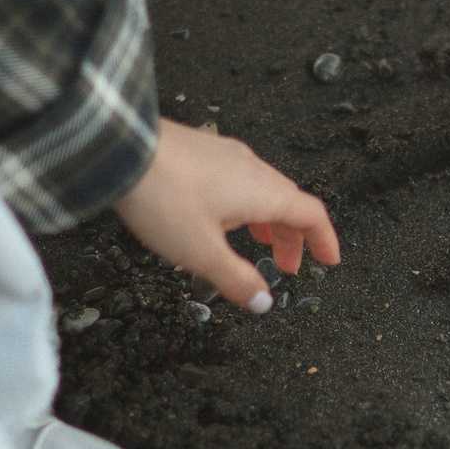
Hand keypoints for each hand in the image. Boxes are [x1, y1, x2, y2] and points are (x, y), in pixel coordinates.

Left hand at [113, 119, 340, 311]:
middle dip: (293, 237)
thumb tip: (261, 301)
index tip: (328, 259)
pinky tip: (220, 217)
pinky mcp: (203, 151)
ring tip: (256, 243)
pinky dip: (244, 205)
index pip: (312, 215)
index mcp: (263, 192)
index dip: (324, 240)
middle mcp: (251, 168)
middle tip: (287, 264)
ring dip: (267, 220)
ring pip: (262, 190)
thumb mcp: (201, 252)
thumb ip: (236, 279)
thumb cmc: (161, 195)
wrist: (121, 147)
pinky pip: (238, 180)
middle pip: (288, 203)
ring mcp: (227, 155)